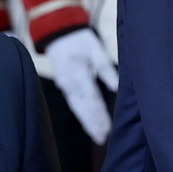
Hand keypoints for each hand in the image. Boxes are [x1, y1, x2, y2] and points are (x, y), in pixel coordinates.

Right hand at [45, 29, 117, 144]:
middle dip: (93, 124)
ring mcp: (64, 85)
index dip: (99, 115)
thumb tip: (116, 88)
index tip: (108, 128)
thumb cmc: (79, 39)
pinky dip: (82, 114)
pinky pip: (74, 103)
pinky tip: (89, 123)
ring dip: (87, 122)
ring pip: (77, 107)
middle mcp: (69, 83)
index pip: (91, 98)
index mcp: (78, 73)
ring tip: (98, 136)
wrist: (56, 32)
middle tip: (102, 139)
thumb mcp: (95, 48)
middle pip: (83, 107)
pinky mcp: (64, 86)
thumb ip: (106, 68)